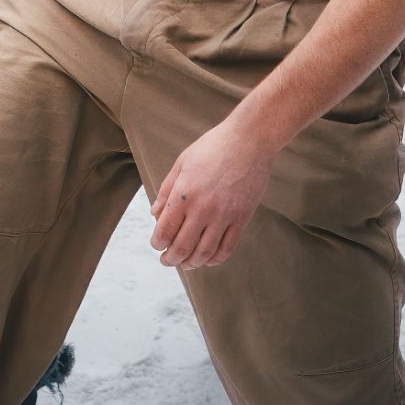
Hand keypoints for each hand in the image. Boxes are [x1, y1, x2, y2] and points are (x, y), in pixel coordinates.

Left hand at [150, 115, 272, 268]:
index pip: (165, 230)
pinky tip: (209, 259)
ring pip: (205, 253)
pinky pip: (227, 248)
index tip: (157, 245)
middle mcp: (202, 208)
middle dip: (171, 259)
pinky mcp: (242, 218)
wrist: (249, 140)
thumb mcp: (182, 162)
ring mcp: (224, 215)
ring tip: (186, 264)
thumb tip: (155, 214)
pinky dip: (216, 259)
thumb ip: (167, 190)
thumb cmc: (213, 147)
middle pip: (182, 246)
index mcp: (184, 194)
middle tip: (167, 261)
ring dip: (192, 263)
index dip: (158, 243)